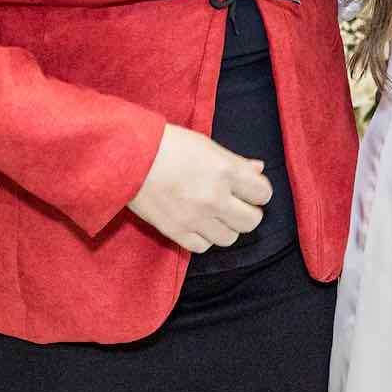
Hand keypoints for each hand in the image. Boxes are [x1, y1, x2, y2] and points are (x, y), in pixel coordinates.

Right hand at [127, 124, 270, 252]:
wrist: (129, 157)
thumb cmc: (168, 144)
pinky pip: (203, 246)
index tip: (250, 189)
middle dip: (248, 212)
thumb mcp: (207, 146)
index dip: (259, 191)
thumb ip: (235, 161)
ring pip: (230, 238)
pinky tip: (199, 224)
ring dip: (227, 227)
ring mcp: (195, 218)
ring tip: (216, 215)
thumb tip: (258, 169)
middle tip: (237, 205)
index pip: (262, 193)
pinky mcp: (176, 232)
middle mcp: (215, 198)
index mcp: (225, 171)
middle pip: (251, 221)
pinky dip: (205, 237)